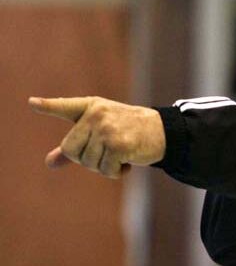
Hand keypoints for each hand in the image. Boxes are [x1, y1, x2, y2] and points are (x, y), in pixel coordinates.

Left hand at [29, 96, 165, 178]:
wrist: (164, 132)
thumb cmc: (132, 131)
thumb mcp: (102, 133)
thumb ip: (76, 146)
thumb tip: (49, 163)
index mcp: (92, 107)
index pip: (66, 107)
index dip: (48, 106)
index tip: (32, 103)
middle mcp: (97, 115)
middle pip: (72, 151)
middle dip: (89, 159)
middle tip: (110, 150)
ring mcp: (107, 128)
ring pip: (89, 163)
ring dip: (105, 166)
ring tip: (122, 153)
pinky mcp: (118, 144)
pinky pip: (105, 170)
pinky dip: (117, 172)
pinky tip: (129, 161)